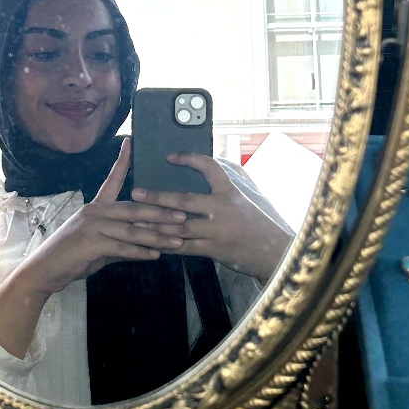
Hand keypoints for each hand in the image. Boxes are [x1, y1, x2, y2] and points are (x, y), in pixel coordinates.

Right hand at [18, 139, 188, 294]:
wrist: (46, 270)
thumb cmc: (72, 256)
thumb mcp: (100, 245)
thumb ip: (122, 240)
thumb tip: (147, 241)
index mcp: (96, 207)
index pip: (111, 179)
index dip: (121, 161)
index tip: (130, 142)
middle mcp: (94, 212)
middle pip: (133, 208)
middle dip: (161, 212)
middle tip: (183, 215)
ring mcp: (92, 227)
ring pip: (131, 230)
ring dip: (156, 236)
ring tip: (177, 240)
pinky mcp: (91, 244)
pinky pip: (121, 248)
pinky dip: (139, 252)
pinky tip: (155, 255)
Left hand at [131, 152, 292, 284]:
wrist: (272, 252)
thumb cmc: (255, 224)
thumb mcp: (241, 201)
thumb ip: (219, 193)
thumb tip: (196, 184)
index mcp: (230, 192)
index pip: (210, 168)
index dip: (190, 159)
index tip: (170, 156)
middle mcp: (223, 208)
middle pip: (185, 200)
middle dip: (158, 197)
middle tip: (136, 192)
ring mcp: (218, 230)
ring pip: (181, 226)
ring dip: (157, 223)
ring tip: (137, 219)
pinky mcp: (214, 249)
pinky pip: (185, 247)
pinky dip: (168, 244)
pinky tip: (152, 242)